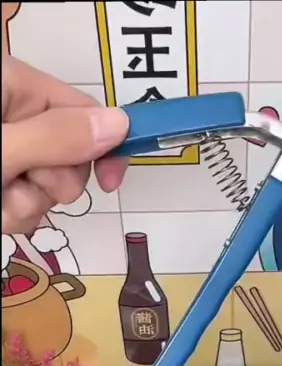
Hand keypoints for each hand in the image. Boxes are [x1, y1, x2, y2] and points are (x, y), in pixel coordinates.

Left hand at [2, 57, 129, 233]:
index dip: (105, 147)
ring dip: (29, 204)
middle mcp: (15, 114)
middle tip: (19, 186)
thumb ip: (56, 138)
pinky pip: (29, 203)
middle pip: (72, 155)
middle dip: (53, 183)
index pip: (84, 112)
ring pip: (50, 186)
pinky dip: (14, 214)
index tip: (111, 183)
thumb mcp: (3, 149)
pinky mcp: (2, 177)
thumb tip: (119, 125)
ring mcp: (10, 149)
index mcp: (15, 86)